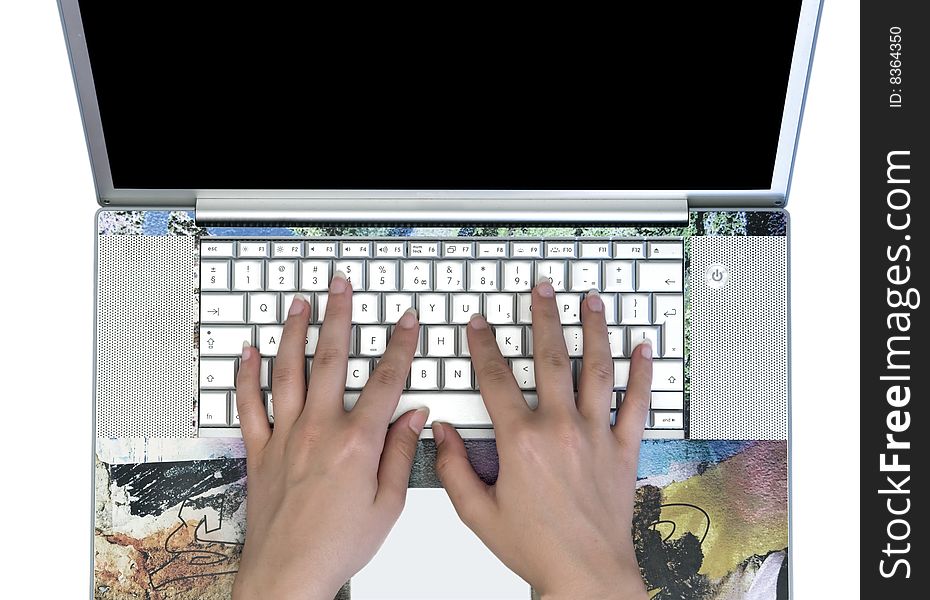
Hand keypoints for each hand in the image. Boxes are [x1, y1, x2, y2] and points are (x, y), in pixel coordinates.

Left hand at [233, 272, 427, 599]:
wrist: (288, 575)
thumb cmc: (338, 546)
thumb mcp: (389, 504)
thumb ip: (400, 453)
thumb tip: (414, 417)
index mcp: (357, 443)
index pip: (385, 380)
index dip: (400, 345)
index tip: (406, 321)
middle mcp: (318, 430)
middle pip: (330, 359)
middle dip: (338, 316)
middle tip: (339, 287)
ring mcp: (284, 437)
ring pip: (287, 370)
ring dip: (293, 331)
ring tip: (298, 303)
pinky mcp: (259, 451)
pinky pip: (249, 404)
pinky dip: (247, 374)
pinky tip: (249, 351)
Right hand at [433, 280, 650, 599]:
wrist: (586, 574)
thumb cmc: (536, 547)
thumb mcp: (478, 514)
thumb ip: (453, 469)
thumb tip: (439, 433)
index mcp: (521, 442)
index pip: (496, 379)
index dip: (484, 346)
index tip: (480, 325)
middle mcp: (560, 429)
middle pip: (551, 358)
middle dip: (544, 318)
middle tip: (542, 290)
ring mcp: (595, 435)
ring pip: (597, 369)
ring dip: (594, 330)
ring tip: (592, 301)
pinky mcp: (622, 449)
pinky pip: (637, 403)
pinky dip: (642, 375)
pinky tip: (644, 350)